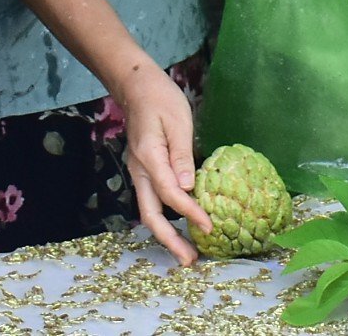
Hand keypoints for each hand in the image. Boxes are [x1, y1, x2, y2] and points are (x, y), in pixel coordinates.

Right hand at [110, 60, 209, 265]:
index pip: (170, 195)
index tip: (210, 226)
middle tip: (190, 260)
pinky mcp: (145, 171)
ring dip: (167, 233)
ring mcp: (140, 172)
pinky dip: (166, 217)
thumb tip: (189, 189)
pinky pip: (154, 200)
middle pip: (151, 215)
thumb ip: (182, 155)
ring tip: (188, 251)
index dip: (190, 213)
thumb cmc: (160, 99)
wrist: (136, 87)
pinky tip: (182, 224)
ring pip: (150, 211)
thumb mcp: (178, 121)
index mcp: (149, 158)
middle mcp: (140, 170)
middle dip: (169, 240)